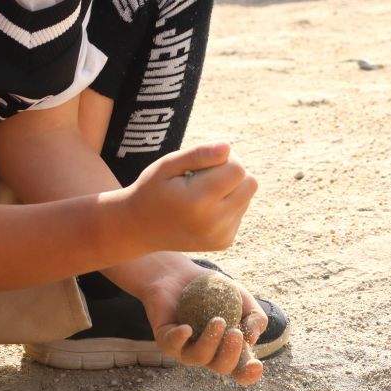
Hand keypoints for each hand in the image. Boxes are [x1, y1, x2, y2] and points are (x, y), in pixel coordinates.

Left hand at [111, 254, 266, 385]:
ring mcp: (185, 349)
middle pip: (221, 367)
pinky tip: (187, 329)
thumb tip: (250, 338)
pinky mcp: (166, 339)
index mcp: (228, 349)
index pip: (241, 370)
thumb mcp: (243, 299)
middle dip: (231, 354)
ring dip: (210, 343)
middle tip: (234, 332)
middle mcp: (207, 354)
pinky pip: (172, 344)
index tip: (256, 365)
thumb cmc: (215, 290)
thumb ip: (256, 317)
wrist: (181, 274)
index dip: (249, 374)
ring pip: (198, 358)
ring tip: (218, 321)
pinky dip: (180, 338)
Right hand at [121, 143, 258, 252]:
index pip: (238, 169)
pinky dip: (227, 205)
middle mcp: (213, 223)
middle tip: (206, 174)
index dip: (224, 159)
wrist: (140, 229)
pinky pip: (240, 212)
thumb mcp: (167, 165)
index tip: (203, 163)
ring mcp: (221, 236)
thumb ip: (198, 154)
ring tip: (202, 193)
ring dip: (230, 189)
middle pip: (250, 183)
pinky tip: (204, 208)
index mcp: (198, 202)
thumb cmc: (153, 190)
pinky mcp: (224, 242)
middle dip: (233, 172)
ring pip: (248, 197)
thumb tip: (228, 147)